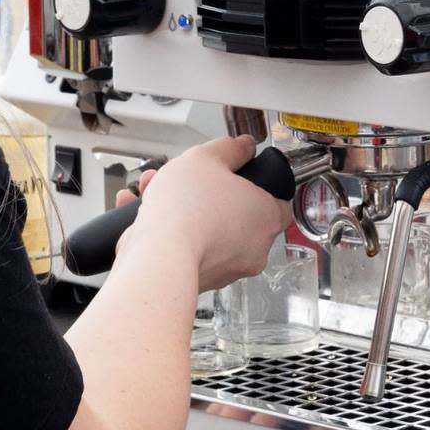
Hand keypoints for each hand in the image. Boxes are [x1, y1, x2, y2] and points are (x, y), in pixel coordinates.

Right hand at [115, 134, 291, 291]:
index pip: (279, 198)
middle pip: (239, 212)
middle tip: (189, 181)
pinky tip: (151, 218)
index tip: (239, 175)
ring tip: (160, 194)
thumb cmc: (188, 210)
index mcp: (268, 216)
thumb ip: (231, 148)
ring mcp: (230, 269)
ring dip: (188, 211)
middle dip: (210, 193)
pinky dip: (175, 234)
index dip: (257, 183)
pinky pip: (192, 250)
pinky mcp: (204, 281)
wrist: (159, 258)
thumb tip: (243, 147)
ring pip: (212, 231)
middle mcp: (256, 248)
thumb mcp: (208, 157)